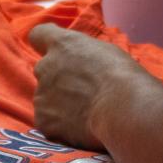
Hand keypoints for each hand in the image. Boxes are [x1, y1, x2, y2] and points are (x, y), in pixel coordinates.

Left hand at [28, 23, 162, 151]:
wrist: (123, 109)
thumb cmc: (123, 78)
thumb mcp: (105, 51)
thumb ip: (83, 54)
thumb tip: (80, 63)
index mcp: (62, 45)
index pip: (38, 35)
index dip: (45, 44)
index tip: (58, 53)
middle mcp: (46, 66)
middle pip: (45, 70)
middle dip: (58, 79)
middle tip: (83, 92)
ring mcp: (42, 94)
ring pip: (46, 98)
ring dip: (59, 103)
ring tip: (85, 113)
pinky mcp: (44, 120)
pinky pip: (48, 121)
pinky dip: (61, 126)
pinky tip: (80, 127)